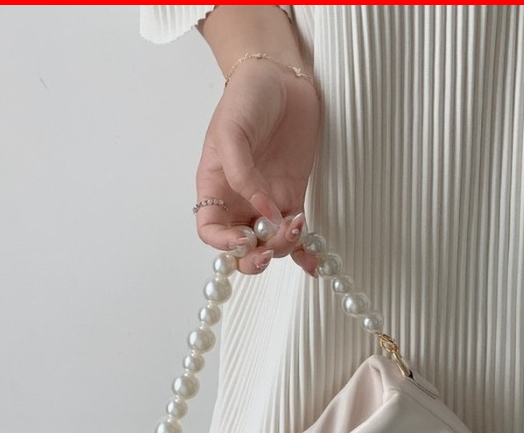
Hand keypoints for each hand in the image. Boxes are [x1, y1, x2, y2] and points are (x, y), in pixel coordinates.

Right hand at [195, 59, 320, 274]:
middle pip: (241, 248)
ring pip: (271, 243)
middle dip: (254, 258)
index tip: (243, 240)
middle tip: (268, 250)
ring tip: (295, 225)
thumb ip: (242, 174)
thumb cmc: (245, 99)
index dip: (223, 244)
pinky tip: (313, 263)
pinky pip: (296, 232)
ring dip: (282, 246)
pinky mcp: (293, 196)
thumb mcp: (232, 132)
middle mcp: (239, 201)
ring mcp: (267, 201)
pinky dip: (305, 250)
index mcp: (216, 188)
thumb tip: (263, 211)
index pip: (210, 230)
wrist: (280, 77)